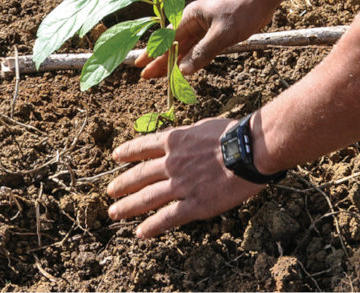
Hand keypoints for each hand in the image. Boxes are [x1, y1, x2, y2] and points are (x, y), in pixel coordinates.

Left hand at [107, 117, 263, 237]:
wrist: (249, 150)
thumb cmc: (233, 133)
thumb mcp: (203, 126)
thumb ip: (187, 135)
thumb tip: (180, 138)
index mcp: (175, 141)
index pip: (143, 147)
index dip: (128, 152)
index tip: (115, 156)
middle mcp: (172, 163)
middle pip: (140, 176)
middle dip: (122, 185)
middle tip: (110, 192)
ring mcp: (181, 185)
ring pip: (147, 198)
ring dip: (128, 207)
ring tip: (115, 213)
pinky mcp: (194, 204)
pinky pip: (168, 218)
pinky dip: (152, 226)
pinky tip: (140, 233)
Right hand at [135, 0, 275, 79]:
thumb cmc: (242, 10)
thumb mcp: (222, 34)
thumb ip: (202, 53)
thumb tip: (182, 70)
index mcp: (190, 16)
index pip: (167, 39)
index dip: (154, 54)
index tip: (141, 66)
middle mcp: (194, 20)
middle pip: (173, 44)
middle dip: (160, 60)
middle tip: (146, 75)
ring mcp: (205, 25)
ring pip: (186, 46)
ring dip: (175, 60)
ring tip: (163, 74)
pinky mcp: (216, 30)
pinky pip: (199, 46)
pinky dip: (191, 57)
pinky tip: (186, 66)